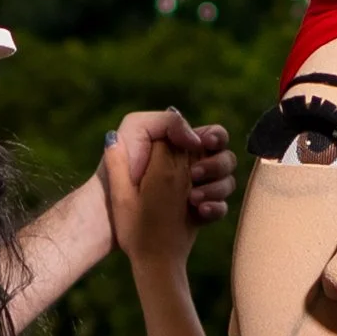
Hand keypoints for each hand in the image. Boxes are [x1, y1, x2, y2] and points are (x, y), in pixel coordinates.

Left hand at [103, 109, 234, 269]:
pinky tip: (198, 212)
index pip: (214, 136)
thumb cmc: (118, 169)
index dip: (216, 138)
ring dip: (217, 188)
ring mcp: (198, 190)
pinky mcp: (199, 213)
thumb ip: (168, 122)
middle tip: (196, 174)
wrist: (109, 213)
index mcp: (181, 145)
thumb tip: (196, 140)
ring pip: (227, 183)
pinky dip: (215, 208)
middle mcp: (193, 166)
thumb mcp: (135, 128)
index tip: (206, 145)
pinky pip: (220, 208)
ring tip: (193, 198)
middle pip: (226, 159)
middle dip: (217, 165)